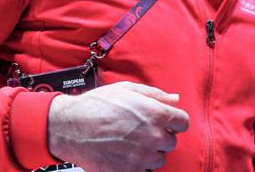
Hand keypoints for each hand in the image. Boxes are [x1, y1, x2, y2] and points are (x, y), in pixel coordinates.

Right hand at [47, 81, 189, 170]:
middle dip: (160, 136)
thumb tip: (174, 99)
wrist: (71, 127)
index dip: (174, 121)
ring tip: (131, 143)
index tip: (165, 121)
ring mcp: (141, 157)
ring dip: (150, 152)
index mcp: (155, 114)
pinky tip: (124, 154)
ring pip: (158, 159)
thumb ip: (155, 95)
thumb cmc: (97, 105)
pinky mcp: (128, 171)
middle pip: (171, 142)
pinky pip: (143, 171)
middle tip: (142, 131)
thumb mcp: (127, 89)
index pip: (183, 122)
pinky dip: (136, 165)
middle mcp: (152, 137)